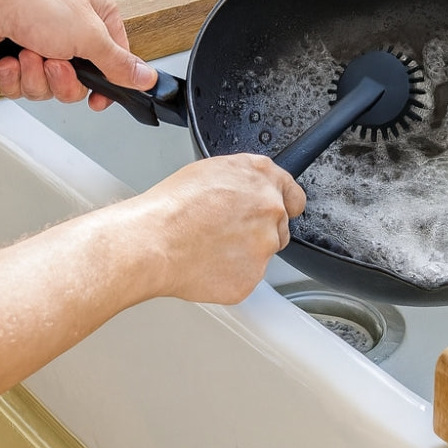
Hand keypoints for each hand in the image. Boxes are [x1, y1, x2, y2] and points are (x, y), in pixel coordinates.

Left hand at [0, 0, 156, 108]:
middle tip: (54, 64)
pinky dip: (14, 75)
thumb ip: (119, 63)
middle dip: (62, 79)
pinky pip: (21, 81)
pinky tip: (9, 58)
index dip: (107, 83)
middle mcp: (70, 25)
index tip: (98, 100)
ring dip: (36, 76)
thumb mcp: (90, 36)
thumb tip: (147, 78)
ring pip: (48, 83)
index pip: (114, 58)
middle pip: (79, 78)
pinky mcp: (12, 49)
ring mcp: (39, 37)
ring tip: (27, 54)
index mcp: (96, 13)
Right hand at [136, 155, 306, 303]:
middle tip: (223, 232)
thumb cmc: (172, 205)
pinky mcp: (252, 277)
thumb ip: (244, 178)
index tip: (281, 212)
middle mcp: (271, 210)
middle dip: (257, 231)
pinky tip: (205, 263)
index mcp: (262, 178)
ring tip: (208, 247)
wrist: (153, 241)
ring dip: (243, 253)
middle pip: (278, 227)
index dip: (285, 205)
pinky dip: (229, 274)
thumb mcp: (213, 169)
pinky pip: (245, 277)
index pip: (294, 196)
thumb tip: (250, 187)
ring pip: (261, 254)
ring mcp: (264, 245)